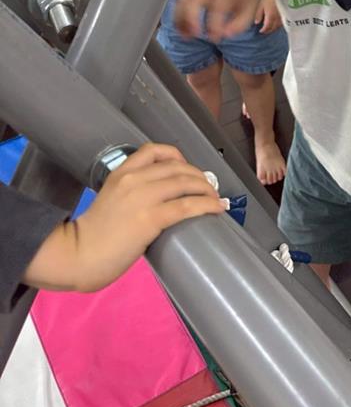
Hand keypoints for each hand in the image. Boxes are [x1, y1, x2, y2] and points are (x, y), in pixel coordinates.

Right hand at [23, 143, 224, 293]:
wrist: (78, 255)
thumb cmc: (93, 235)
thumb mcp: (110, 199)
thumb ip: (131, 193)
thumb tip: (158, 199)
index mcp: (121, 172)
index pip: (154, 150)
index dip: (178, 156)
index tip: (188, 168)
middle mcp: (134, 179)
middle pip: (178, 167)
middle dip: (199, 177)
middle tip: (209, 189)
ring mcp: (143, 197)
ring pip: (186, 183)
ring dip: (207, 190)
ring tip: (216, 200)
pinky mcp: (151, 218)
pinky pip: (187, 206)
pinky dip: (206, 205)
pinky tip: (216, 209)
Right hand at [175, 0, 262, 41]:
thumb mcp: (250, 10)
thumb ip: (239, 25)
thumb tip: (225, 35)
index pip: (217, 6)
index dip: (215, 24)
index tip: (216, 38)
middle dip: (192, 19)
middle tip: (196, 35)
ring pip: (184, 1)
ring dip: (182, 20)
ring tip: (186, 36)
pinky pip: (181, 3)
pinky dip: (179, 18)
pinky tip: (183, 30)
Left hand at [255, 0, 282, 33]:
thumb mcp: (261, 4)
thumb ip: (258, 14)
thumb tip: (256, 22)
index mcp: (270, 17)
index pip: (267, 27)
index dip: (263, 30)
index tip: (260, 31)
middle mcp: (277, 20)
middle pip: (273, 28)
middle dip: (268, 30)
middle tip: (265, 30)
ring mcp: (283, 17)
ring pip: (278, 26)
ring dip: (274, 28)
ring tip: (271, 27)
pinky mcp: (288, 14)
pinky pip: (283, 22)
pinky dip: (279, 24)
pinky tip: (277, 22)